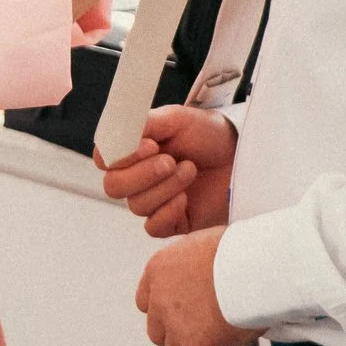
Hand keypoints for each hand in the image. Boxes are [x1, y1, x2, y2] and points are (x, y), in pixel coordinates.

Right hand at [97, 105, 235, 235]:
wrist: (241, 156)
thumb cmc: (208, 135)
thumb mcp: (177, 118)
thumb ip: (145, 122)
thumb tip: (120, 129)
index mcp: (132, 150)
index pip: (104, 159)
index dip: (120, 156)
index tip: (149, 145)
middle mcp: (136, 177)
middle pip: (113, 187)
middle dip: (142, 174)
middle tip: (169, 161)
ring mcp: (152, 201)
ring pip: (136, 205)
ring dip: (165, 187)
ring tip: (190, 170)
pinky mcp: (171, 222)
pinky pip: (153, 227)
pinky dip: (167, 212)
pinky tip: (185, 198)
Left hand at [135, 227, 259, 345]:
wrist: (254, 267)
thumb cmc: (240, 251)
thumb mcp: (204, 245)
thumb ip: (193, 266)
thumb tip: (205, 278)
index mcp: (159, 270)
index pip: (146, 301)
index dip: (165, 311)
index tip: (184, 312)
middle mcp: (160, 299)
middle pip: (158, 330)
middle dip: (177, 332)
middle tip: (204, 328)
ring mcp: (176, 325)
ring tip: (218, 340)